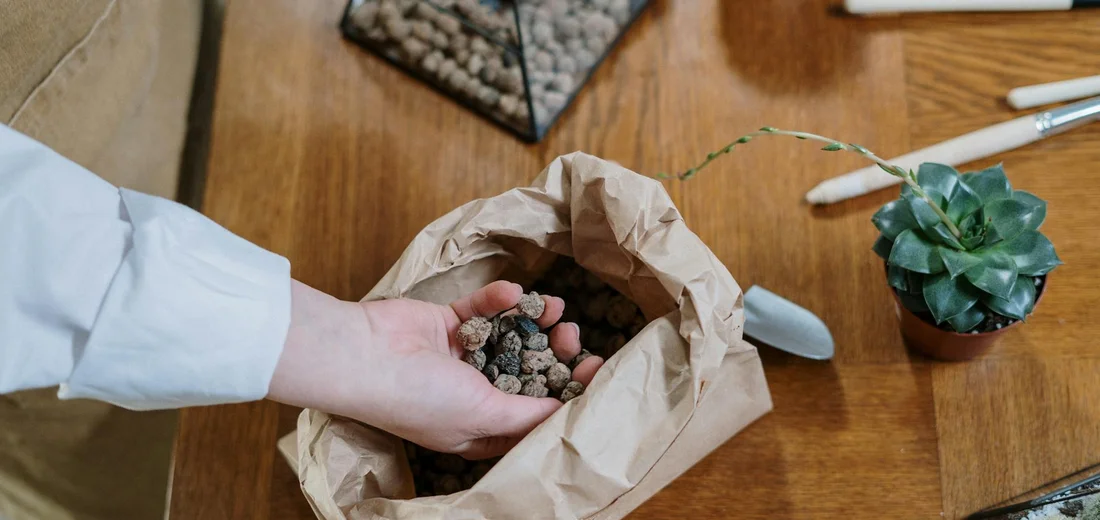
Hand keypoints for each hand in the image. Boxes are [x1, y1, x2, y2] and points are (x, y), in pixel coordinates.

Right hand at [268, 280, 603, 458]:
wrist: (364, 356)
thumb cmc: (420, 398)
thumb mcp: (484, 415)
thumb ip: (527, 415)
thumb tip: (566, 413)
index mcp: (478, 429)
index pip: (532, 414)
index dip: (564, 395)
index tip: (592, 371)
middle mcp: (470, 394)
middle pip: (525, 372)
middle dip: (553, 354)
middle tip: (574, 336)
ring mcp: (458, 357)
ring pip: (509, 337)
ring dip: (534, 322)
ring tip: (556, 308)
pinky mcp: (446, 323)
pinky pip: (481, 310)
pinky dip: (498, 300)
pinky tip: (515, 292)